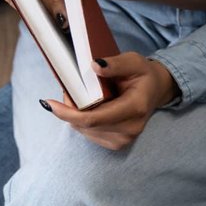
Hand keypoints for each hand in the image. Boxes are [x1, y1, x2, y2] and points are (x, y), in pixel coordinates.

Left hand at [42, 52, 175, 149]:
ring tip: (79, 98)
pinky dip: (82, 121)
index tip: (49, 103)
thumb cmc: (143, 75)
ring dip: (75, 116)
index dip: (68, 113)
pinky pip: (89, 133)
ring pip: (84, 130)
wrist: (156, 91)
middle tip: (68, 91)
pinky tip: (88, 109)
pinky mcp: (117, 143)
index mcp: (135, 108)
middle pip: (85, 125)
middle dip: (69, 110)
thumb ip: (115, 64)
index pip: (93, 119)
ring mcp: (124, 139)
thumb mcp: (134, 61)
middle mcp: (130, 128)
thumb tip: (94, 66)